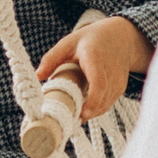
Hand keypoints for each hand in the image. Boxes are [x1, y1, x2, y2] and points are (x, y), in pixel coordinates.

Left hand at [35, 15, 152, 119]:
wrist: (119, 37)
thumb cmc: (91, 39)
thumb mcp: (69, 43)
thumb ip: (52, 58)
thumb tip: (37, 76)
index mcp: (95, 58)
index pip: (99, 83)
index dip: (92, 101)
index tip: (81, 113)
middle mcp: (110, 71)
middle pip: (102, 99)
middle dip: (86, 113)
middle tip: (68, 120)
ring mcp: (118, 81)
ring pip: (105, 105)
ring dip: (90, 113)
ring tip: (72, 117)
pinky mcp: (120, 88)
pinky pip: (108, 103)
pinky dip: (96, 110)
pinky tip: (83, 110)